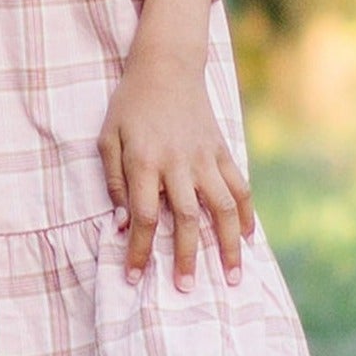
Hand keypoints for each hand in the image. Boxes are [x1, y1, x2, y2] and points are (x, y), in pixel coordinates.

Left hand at [99, 0, 253, 289]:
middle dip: (186, 257)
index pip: (144, 216)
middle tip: (185, 289)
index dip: (139, 250)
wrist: (167, 65)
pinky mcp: (222, 150)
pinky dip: (246, 214)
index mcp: (145, 161)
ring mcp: (205, 157)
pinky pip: (239, 186)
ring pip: (223, 208)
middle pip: (186, 219)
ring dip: (228, 245)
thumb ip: (114, 180)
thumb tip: (123, 222)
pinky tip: (248, 237)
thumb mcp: (107, 136)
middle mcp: (178, 163)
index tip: (135, 278)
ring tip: (231, 277)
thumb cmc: (130, 104)